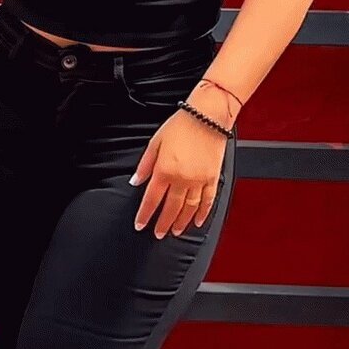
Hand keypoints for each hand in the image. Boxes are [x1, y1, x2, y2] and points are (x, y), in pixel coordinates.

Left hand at [129, 98, 230, 237]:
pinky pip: (208, 201)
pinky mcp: (213, 178)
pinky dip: (203, 214)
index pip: (151, 200)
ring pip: (189, 209)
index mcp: (165, 170)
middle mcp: (182, 179)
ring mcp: (199, 180)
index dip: (145, 215)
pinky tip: (198, 221)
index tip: (140, 224)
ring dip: (181, 222)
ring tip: (175, 231)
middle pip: (170, 209)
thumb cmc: (181, 125)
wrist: (207, 115)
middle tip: (158, 233)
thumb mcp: (155, 142)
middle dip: (162, 224)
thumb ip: (144, 165)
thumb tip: (136, 181)